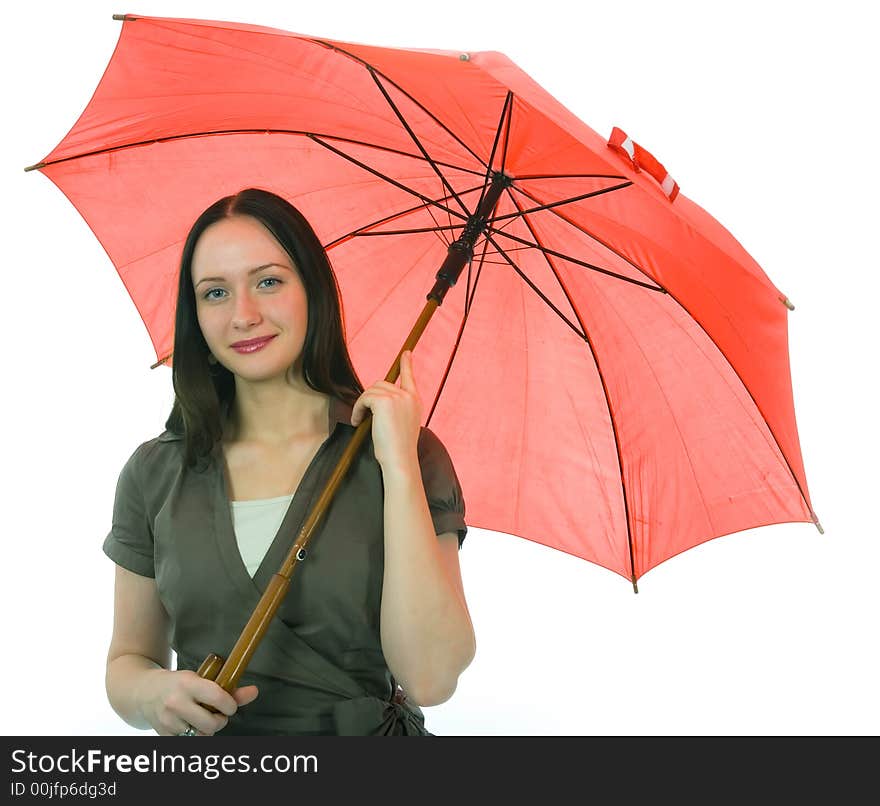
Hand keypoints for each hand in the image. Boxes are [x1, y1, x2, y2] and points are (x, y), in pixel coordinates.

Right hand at [137, 669, 258, 735]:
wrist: (144, 692)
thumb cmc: (179, 684)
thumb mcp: (201, 679)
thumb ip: (228, 688)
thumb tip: (255, 692)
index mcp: (188, 683)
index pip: (218, 698)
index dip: (230, 706)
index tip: (230, 706)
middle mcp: (176, 702)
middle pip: (211, 724)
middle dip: (220, 721)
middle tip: (217, 715)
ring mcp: (168, 720)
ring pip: (201, 736)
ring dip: (206, 730)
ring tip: (201, 718)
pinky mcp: (163, 734)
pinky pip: (188, 742)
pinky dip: (193, 736)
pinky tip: (189, 724)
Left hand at [351, 350, 421, 473]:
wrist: (399, 459)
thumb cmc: (398, 449)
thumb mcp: (403, 424)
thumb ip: (397, 408)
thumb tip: (377, 401)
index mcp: (415, 402)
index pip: (410, 377)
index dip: (406, 364)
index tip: (406, 353)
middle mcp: (408, 396)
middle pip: (382, 384)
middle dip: (369, 397)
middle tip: (362, 415)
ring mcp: (397, 397)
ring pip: (371, 391)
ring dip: (362, 405)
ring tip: (359, 421)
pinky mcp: (383, 401)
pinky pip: (364, 398)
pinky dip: (357, 409)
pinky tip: (357, 421)